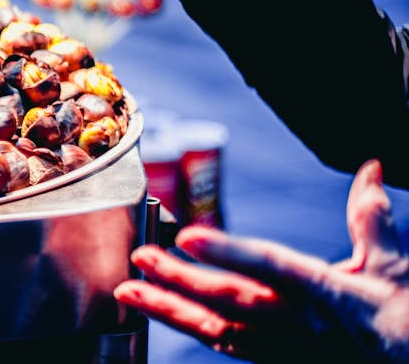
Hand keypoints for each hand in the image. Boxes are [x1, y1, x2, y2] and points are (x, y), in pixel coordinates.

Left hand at [114, 159, 407, 362]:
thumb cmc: (401, 317)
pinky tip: (158, 312)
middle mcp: (299, 323)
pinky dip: (189, 328)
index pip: (272, 267)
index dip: (228, 252)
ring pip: (217, 329)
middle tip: (141, 256)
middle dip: (180, 280)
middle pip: (230, 299)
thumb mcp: (392, 267)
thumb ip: (370, 218)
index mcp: (329, 293)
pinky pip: (224, 346)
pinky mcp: (274, 361)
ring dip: (170, 310)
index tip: (187, 236)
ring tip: (129, 290)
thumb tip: (371, 167)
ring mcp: (283, 348)